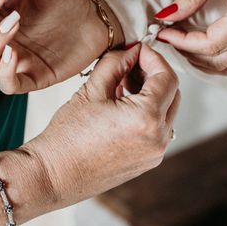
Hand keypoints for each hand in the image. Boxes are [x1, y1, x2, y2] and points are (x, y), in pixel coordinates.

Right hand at [19, 44, 180, 207]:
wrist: (53, 175)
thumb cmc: (67, 136)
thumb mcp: (92, 90)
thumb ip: (117, 63)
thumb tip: (133, 51)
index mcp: (147, 118)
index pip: (167, 77)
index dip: (154, 58)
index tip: (138, 50)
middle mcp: (158, 138)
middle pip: (172, 93)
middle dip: (155, 74)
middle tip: (130, 63)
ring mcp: (155, 152)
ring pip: (167, 110)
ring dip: (152, 92)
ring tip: (123, 83)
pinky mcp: (148, 160)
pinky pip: (158, 128)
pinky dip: (148, 111)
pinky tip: (123, 103)